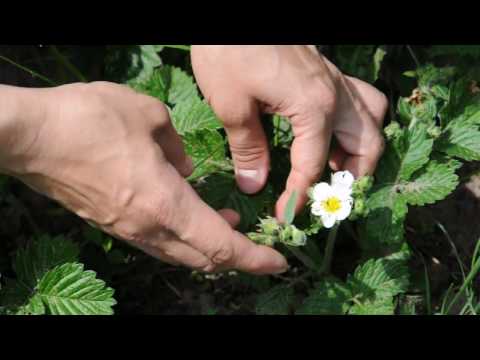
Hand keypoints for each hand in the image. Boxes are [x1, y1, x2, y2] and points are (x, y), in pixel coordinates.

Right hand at [0, 82, 287, 273]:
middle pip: (204, 258)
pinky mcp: (112, 223)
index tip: (280, 260)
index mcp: (165, 204)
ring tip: (230, 222)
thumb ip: (176, 147)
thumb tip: (185, 168)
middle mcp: (149, 227)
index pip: (221, 246)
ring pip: (181, 252)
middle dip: (237, 255)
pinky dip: (185, 235)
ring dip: (210, 244)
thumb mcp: (147, 116)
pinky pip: (159, 240)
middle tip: (257, 240)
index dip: (254, 257)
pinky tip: (189, 213)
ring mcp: (128, 230)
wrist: (29, 137)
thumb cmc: (88, 120)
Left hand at [191, 45, 387, 218]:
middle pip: (368, 144)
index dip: (300, 196)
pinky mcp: (326, 71)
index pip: (313, 165)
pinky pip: (358, 100)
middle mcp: (336, 94)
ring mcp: (335, 80)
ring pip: (371, 119)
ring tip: (335, 168)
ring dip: (361, 149)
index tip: (287, 216)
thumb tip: (253, 186)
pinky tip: (328, 134)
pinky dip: (353, 124)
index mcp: (314, 106)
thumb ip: (247, 149)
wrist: (232, 11)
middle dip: (353, 177)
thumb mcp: (231, 105)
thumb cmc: (228, 51)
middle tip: (327, 195)